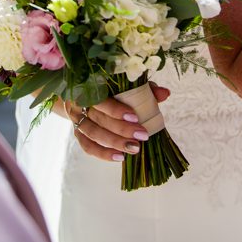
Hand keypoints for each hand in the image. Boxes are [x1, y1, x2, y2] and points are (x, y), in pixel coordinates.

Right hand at [55, 85, 170, 161]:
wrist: (81, 92)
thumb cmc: (109, 87)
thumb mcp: (126, 84)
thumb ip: (144, 88)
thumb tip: (165, 94)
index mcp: (90, 86)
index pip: (101, 99)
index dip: (116, 110)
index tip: (135, 117)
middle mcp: (81, 102)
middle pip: (99, 119)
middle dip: (121, 129)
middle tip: (142, 136)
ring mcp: (77, 118)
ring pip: (93, 134)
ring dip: (114, 143)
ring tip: (134, 149)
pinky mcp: (77, 132)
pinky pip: (87, 146)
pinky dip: (103, 153)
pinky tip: (120, 157)